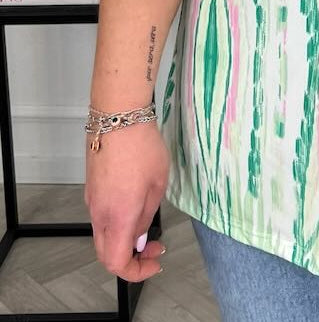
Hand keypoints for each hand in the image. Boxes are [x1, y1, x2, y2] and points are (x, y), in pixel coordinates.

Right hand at [85, 120, 168, 280]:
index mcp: (117, 216)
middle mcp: (99, 213)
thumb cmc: (142, 146)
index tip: (154, 261)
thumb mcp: (157, 184)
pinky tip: (135, 204)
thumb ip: (146, 216)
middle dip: (131, 258)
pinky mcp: (92, 188)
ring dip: (124, 238)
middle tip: (152, 246)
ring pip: (103, 235)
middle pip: (106, 253)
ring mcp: (92, 200)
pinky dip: (117, 222)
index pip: (116, 263)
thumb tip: (138, 240)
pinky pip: (101, 216)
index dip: (136, 271)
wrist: (118, 116)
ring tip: (148, 221)